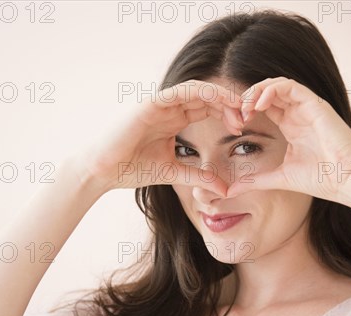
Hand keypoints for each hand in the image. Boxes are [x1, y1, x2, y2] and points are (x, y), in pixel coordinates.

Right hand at [76, 80, 244, 195]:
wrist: (103, 172)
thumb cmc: (132, 169)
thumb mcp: (174, 173)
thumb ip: (200, 177)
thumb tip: (225, 190)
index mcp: (175, 120)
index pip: (207, 109)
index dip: (228, 114)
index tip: (243, 128)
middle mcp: (170, 109)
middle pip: (207, 97)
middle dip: (229, 105)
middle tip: (247, 118)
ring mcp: (161, 104)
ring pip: (197, 89)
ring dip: (220, 96)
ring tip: (238, 109)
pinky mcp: (151, 103)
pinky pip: (180, 91)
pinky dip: (201, 92)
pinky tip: (217, 100)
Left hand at [227, 77, 350, 203]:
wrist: (348, 179)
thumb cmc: (322, 179)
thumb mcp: (279, 178)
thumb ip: (255, 181)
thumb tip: (229, 193)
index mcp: (291, 126)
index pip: (264, 107)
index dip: (246, 110)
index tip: (235, 125)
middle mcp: (298, 114)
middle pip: (267, 93)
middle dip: (248, 98)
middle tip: (236, 113)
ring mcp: (307, 107)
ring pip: (277, 85)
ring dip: (257, 91)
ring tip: (246, 107)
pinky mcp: (315, 103)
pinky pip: (290, 86)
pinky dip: (272, 90)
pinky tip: (259, 105)